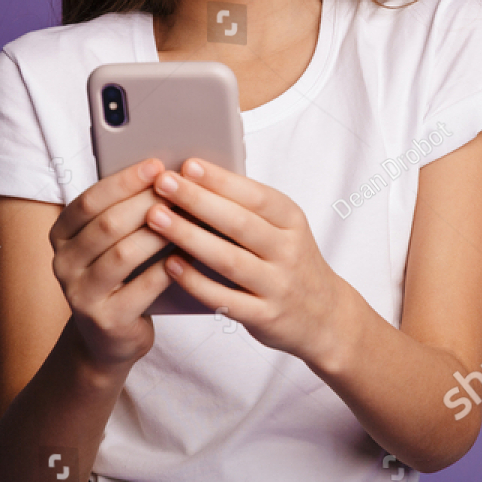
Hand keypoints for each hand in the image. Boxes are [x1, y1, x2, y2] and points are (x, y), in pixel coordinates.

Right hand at [48, 158, 174, 370]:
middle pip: (107, 224)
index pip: (89, 200)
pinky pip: (142, 288)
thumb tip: (164, 174)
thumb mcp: (110, 242)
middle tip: (179, 188)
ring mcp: (80, 295)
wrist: (109, 337)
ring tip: (188, 216)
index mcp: (61, 235)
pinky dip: (167, 268)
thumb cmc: (120, 276)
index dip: (124, 181)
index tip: (156, 164)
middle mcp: (63, 264)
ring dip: (159, 232)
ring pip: (123, 254)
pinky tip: (188, 253)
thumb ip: (124, 211)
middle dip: (146, 202)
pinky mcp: (106, 320)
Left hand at [145, 158, 353, 365]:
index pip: (256, 196)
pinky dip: (195, 281)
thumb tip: (196, 179)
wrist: (325, 316)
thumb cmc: (291, 262)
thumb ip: (248, 209)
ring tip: (156, 218)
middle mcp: (289, 252)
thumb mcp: (285, 229)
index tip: (188, 164)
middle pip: (239, 224)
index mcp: (293, 221)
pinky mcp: (264, 316)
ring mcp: (278, 286)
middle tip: (163, 184)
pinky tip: (170, 265)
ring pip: (229, 260)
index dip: (221, 180)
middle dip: (197, 201)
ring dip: (189, 237)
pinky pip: (225, 299)